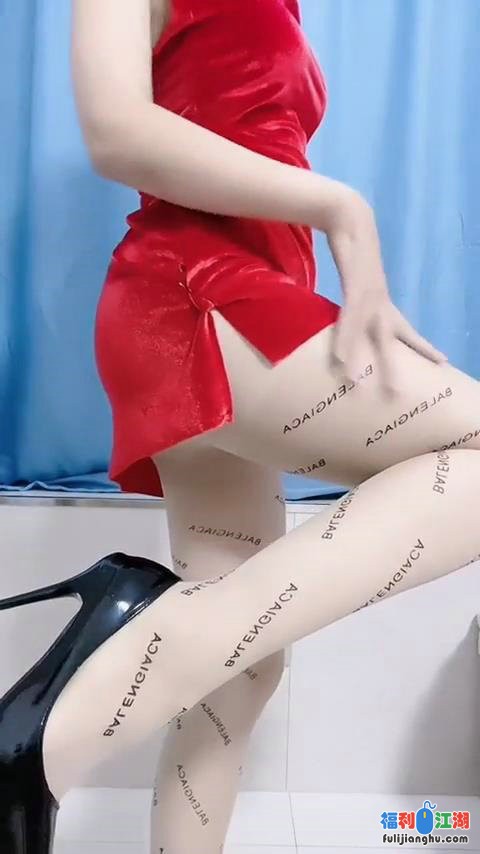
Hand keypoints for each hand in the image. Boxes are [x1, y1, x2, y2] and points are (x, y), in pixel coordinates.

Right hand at [325, 197, 446, 393]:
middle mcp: (379, 302)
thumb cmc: (354, 250)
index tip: (443, 361)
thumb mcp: (358, 278)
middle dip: (395, 366)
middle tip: (398, 394)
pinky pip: (347, 320)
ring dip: (360, 360)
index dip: (423, 346)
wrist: (350, 219)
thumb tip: (351, 312)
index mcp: (382, 302)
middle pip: (391, 340)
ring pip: (366, 335)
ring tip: (354, 383)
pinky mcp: (353, 286)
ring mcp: (368, 295)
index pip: (407, 330)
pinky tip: (340, 358)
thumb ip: (355, 298)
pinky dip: (344, 340)